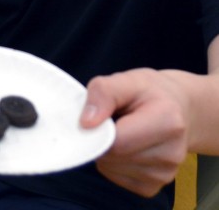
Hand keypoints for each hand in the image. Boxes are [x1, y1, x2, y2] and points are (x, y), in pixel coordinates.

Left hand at [80, 69, 188, 197]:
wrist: (179, 109)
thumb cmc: (150, 92)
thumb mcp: (127, 80)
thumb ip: (103, 94)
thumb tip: (86, 123)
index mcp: (168, 121)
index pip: (119, 140)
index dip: (98, 129)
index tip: (94, 117)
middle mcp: (171, 153)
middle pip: (115, 157)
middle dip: (101, 138)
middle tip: (109, 120)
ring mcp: (165, 174)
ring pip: (112, 168)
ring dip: (107, 151)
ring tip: (121, 130)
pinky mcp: (154, 186)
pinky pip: (117, 178)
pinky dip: (112, 163)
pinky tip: (125, 145)